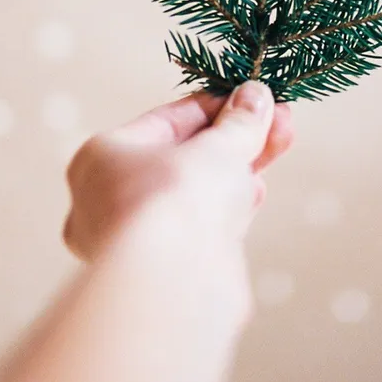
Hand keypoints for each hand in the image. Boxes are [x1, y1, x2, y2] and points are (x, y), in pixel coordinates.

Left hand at [62, 81, 293, 262]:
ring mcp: (133, 239)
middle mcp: (106, 199)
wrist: (174, 286)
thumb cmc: (179, 199)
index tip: (256, 97)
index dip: (218, 106)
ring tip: (275, 148)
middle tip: (280, 122)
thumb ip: (239, 123)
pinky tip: (253, 196)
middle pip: (183, 157)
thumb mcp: (218, 147)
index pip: (168, 121)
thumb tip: (256, 95)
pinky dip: (226, 210)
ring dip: (235, 172)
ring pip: (192, 194)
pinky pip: (198, 228)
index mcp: (101, 158)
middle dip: (236, 139)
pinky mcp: (161, 271)